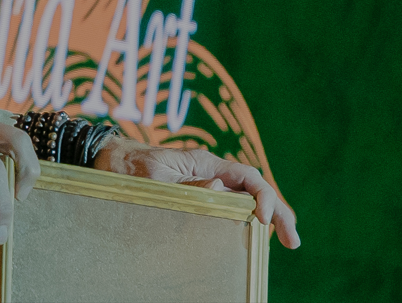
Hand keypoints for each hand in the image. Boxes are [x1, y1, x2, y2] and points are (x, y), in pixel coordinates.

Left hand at [95, 139, 300, 248]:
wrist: (109, 160)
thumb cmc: (128, 167)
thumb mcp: (154, 177)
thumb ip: (186, 185)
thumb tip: (220, 189)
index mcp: (204, 162)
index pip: (247, 176)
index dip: (262, 196)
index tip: (263, 219)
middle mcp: (211, 170)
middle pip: (255, 188)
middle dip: (277, 211)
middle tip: (293, 241)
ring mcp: (207, 181)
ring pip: (247, 196)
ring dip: (269, 215)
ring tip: (287, 239)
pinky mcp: (200, 191)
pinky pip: (232, 203)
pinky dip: (249, 215)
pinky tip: (259, 230)